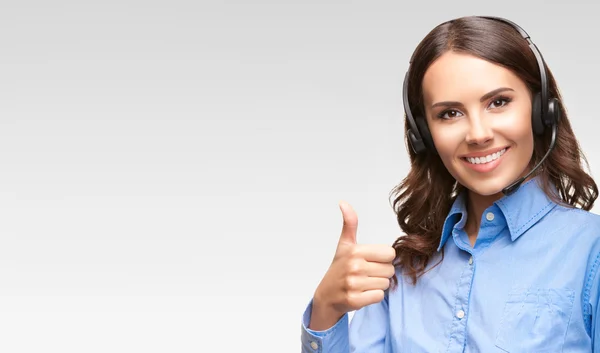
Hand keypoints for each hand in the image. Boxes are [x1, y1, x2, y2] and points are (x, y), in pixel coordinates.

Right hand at [309, 201, 395, 329]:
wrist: (326, 296)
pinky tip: (362, 293)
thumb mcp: (344, 245)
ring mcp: (353, 284)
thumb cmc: (339, 268)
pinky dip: (373, 296)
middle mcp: (354, 267)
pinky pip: (379, 296)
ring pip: (386, 284)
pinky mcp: (355, 300)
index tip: (371, 261)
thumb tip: (343, 202)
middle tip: (367, 274)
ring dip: (378, 285)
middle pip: (390, 270)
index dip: (383, 258)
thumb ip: (349, 223)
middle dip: (381, 273)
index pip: (390, 253)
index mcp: (355, 251)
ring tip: (364, 283)